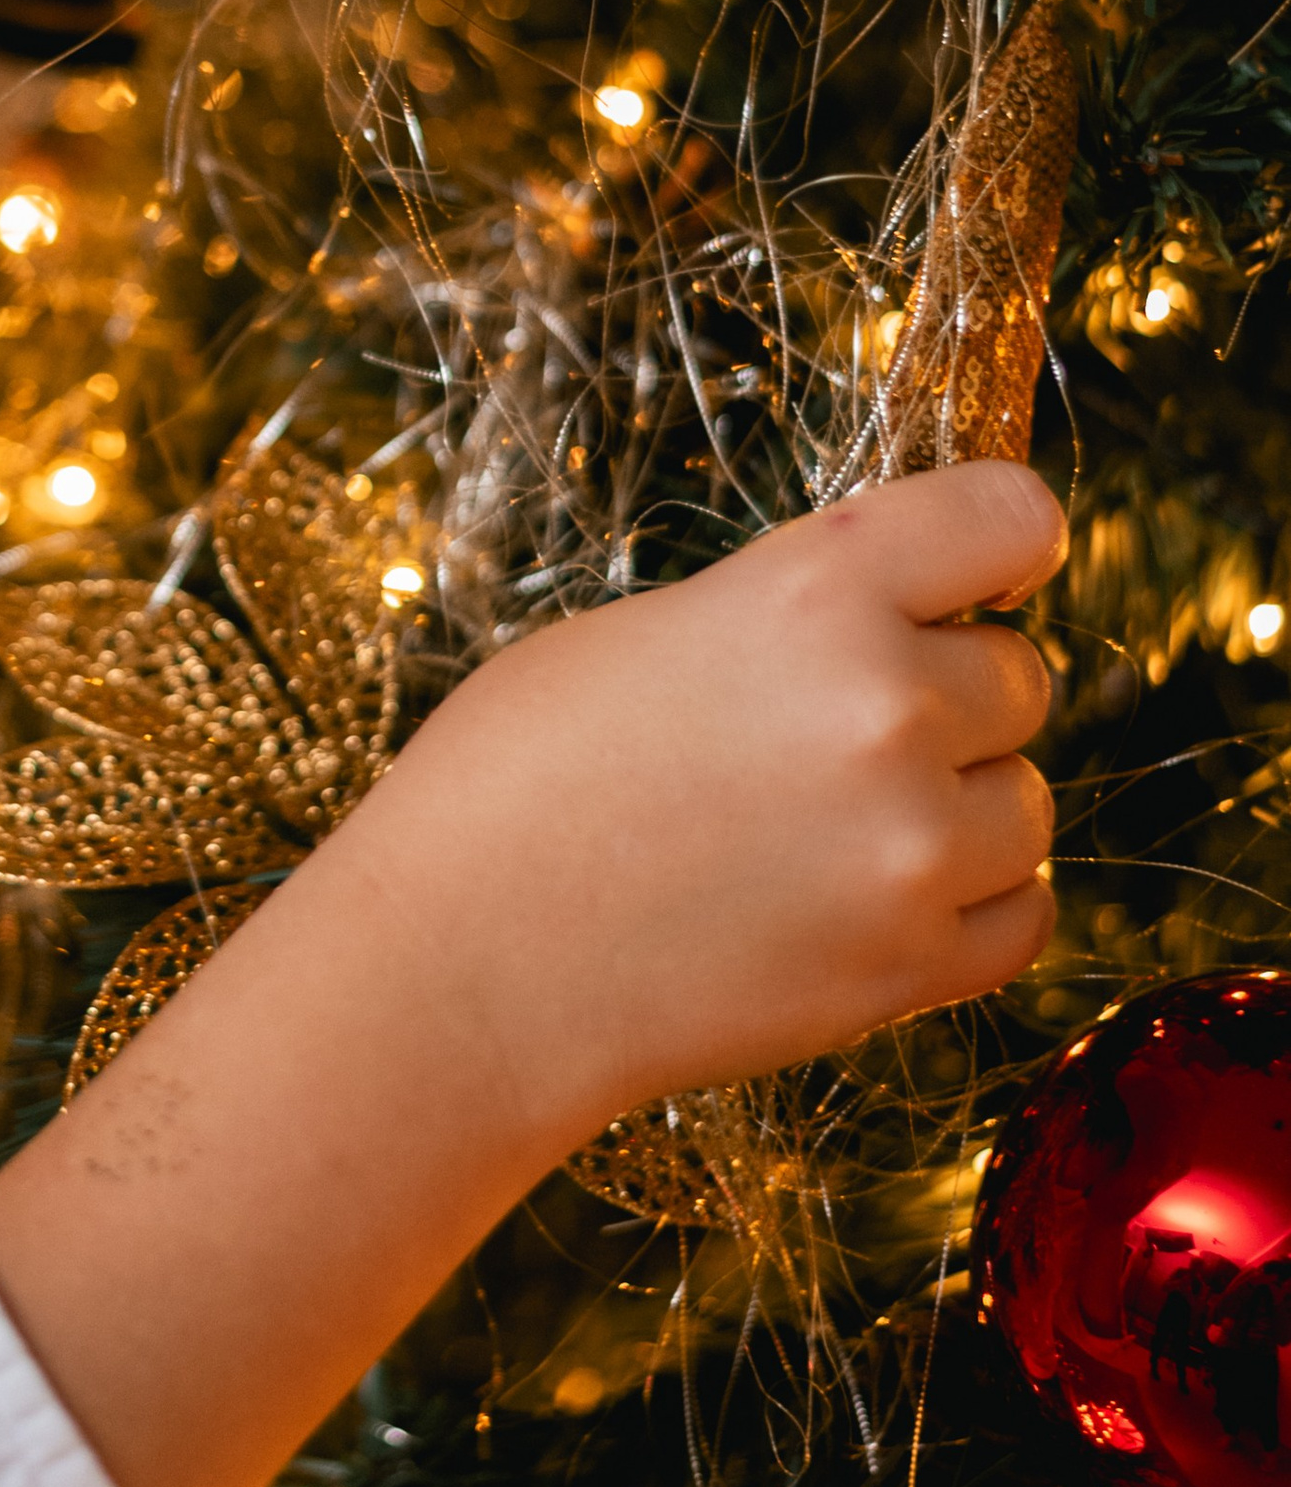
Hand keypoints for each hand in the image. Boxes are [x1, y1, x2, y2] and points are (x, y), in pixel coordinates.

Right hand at [391, 456, 1063, 1137]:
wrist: (460, 965)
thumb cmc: (511, 780)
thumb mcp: (646, 631)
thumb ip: (793, 616)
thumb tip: (893, 629)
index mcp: (815, 591)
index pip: (1010, 517)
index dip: (999, 545)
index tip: (974, 580)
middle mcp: (889, 709)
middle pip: (1022, 676)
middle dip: (951, 697)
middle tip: (833, 736)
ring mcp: (913, 848)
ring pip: (1025, 804)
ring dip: (959, 809)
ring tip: (832, 829)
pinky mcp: (910, 968)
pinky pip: (1020, 915)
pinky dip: (965, 907)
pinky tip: (869, 899)